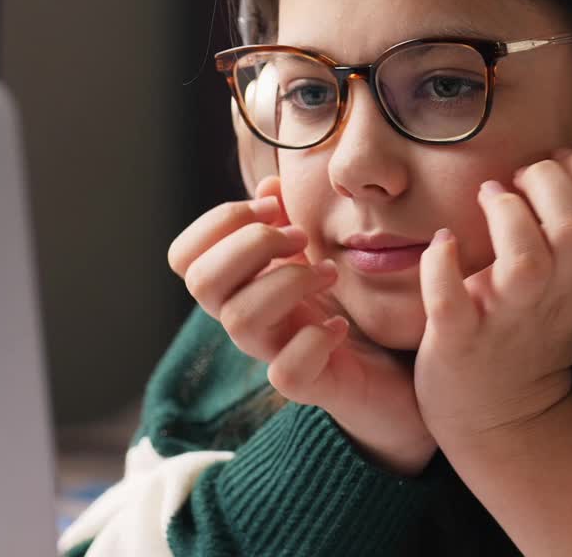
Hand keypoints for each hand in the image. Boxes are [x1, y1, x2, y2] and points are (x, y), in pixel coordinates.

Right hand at [167, 176, 436, 475]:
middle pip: (200, 281)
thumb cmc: (339, 304)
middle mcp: (242, 318)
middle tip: (301, 237)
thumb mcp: (310, 253)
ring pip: (239, 320)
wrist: (387, 372)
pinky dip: (314, 340)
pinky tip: (339, 325)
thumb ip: (285, 219)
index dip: (218, 222)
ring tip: (331, 273)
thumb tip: (269, 186)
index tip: (271, 207)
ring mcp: (269, 353)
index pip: (183, 256)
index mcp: (237, 284)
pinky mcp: (305, 385)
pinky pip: (284, 372)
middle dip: (251, 244)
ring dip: (288, 281)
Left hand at [413, 148, 571, 447]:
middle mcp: (557, 296)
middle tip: (517, 181)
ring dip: (504, 214)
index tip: (556, 163)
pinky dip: (440, 265)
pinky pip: (449, 300)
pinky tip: (442, 243)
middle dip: (545, 183)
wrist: (500, 413)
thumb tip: (568, 161)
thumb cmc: (536, 331)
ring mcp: (507, 319)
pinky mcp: (458, 339)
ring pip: (525, 260)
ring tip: (487, 199)